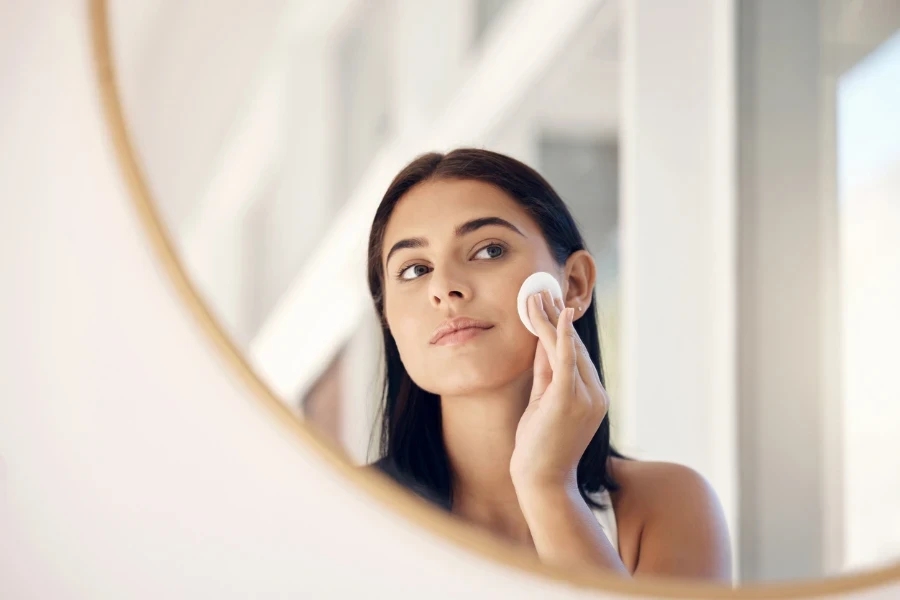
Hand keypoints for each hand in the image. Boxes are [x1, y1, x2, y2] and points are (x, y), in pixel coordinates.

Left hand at [510, 290, 609, 490]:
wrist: (541, 483)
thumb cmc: (539, 447)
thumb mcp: (543, 402)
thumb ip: (545, 373)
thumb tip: (541, 341)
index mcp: (593, 397)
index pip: (575, 354)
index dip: (560, 327)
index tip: (548, 303)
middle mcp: (595, 395)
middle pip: (574, 346)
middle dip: (555, 316)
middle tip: (539, 289)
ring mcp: (586, 398)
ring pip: (567, 349)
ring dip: (550, 318)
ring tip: (535, 294)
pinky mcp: (569, 401)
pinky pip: (566, 361)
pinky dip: (561, 335)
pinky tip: (557, 314)